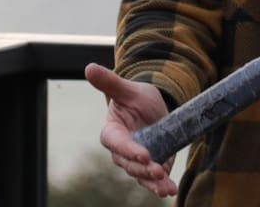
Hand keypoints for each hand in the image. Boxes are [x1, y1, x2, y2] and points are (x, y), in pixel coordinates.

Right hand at [84, 62, 178, 197]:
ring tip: (165, 187)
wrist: (152, 108)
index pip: (117, 143)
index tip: (143, 154)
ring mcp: (136, 161)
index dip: (129, 149)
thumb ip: (109, 82)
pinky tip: (170, 191)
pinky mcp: (151, 166)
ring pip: (141, 175)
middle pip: (129, 163)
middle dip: (144, 169)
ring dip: (152, 182)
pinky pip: (153, 179)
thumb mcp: (127, 89)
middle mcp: (122, 150)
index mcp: (112, 132)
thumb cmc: (135, 98)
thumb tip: (89, 67)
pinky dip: (161, 186)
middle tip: (158, 170)